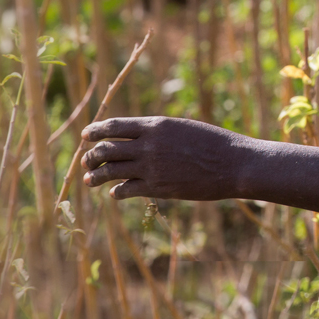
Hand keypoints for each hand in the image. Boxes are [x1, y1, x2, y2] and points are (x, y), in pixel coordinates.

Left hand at [80, 116, 247, 201]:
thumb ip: (158, 132)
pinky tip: (114, 193)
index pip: (115, 125)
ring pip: (112, 170)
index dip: (96, 130)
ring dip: (96, 176)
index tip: (85, 135)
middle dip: (92, 155)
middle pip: (108, 148)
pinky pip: (127, 189)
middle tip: (85, 161)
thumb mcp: (181, 128)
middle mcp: (148, 145)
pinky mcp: (158, 187)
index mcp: (155, 125)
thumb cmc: (211, 143)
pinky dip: (116, 192)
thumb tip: (138, 136)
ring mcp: (152, 167)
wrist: (232, 163)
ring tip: (89, 180)